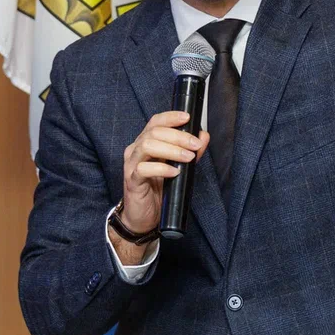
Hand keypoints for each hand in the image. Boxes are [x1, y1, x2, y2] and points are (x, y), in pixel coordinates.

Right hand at [113, 111, 209, 258]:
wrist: (143, 217)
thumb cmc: (158, 190)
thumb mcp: (178, 167)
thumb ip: (190, 151)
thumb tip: (203, 136)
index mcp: (145, 142)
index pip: (155, 122)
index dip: (171, 117)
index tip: (188, 118)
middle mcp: (136, 150)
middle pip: (154, 132)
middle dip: (178, 136)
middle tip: (195, 144)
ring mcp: (131, 164)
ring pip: (147, 146)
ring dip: (172, 150)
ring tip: (188, 158)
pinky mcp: (131, 180)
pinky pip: (143, 169)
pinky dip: (162, 168)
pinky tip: (174, 172)